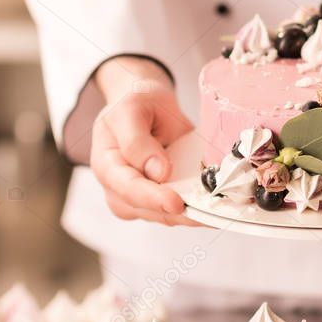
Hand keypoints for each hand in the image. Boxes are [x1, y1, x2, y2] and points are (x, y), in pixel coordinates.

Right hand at [90, 56, 200, 225]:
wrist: (148, 105)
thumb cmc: (135, 105)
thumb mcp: (131, 109)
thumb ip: (137, 141)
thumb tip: (158, 173)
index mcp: (106, 164)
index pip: (127, 187)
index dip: (152, 197)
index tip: (176, 202)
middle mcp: (118, 187)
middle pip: (146, 209)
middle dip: (176, 212)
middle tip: (207, 211)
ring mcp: (139, 197)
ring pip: (163, 216)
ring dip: (189, 215)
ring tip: (215, 209)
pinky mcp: (159, 199)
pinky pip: (176, 211)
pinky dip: (195, 209)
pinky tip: (213, 205)